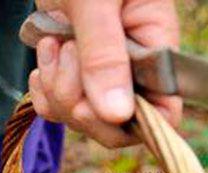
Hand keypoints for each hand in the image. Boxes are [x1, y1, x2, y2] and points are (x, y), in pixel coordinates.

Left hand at [29, 0, 181, 146]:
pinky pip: (60, 107)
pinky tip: (43, 62)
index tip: (94, 104)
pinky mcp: (75, 73)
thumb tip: (117, 114)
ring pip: (84, 117)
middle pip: (117, 125)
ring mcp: (104, 72)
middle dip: (80, 103)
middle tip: (65, 58)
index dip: (132, 122)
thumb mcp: (95, 2)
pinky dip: (45, 92)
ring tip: (53, 44)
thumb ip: (104, 55)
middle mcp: (135, 66)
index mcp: (157, 45)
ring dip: (58, 90)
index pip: (164, 111)